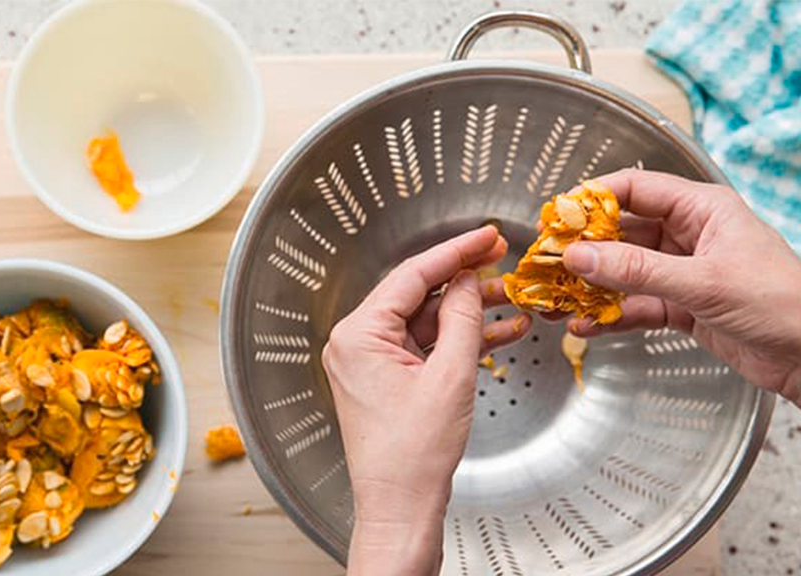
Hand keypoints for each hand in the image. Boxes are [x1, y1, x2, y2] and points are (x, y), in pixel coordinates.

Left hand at [322, 225, 531, 575]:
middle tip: (500, 258)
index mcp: (358, 335)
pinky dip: (456, 341)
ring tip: (510, 299)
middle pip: (416, 294)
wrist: (401, 508)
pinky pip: (423, 347)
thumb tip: (468, 281)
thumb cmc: (412, 456)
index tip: (486, 236)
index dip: (455, 251)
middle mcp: (355, 343)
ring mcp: (368, 362)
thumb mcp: (450, 377)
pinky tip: (496, 332)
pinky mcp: (384, 380)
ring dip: (466, 312)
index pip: (411, 275)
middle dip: (464, 280)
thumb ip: (462, 320)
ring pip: (424, 321)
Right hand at [562, 169, 800, 404]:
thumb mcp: (704, 283)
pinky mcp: (683, 307)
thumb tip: (581, 256)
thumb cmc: (783, 304)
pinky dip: (611, 316)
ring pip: (624, 272)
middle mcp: (690, 235)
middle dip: (584, 249)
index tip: (559, 216)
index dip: (594, 199)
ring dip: (591, 287)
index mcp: (702, 209)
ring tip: (557, 300)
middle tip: (548, 264)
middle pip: (622, 232)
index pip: (636, 189)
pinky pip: (636, 305)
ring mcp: (684, 272)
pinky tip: (586, 326)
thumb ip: (638, 270)